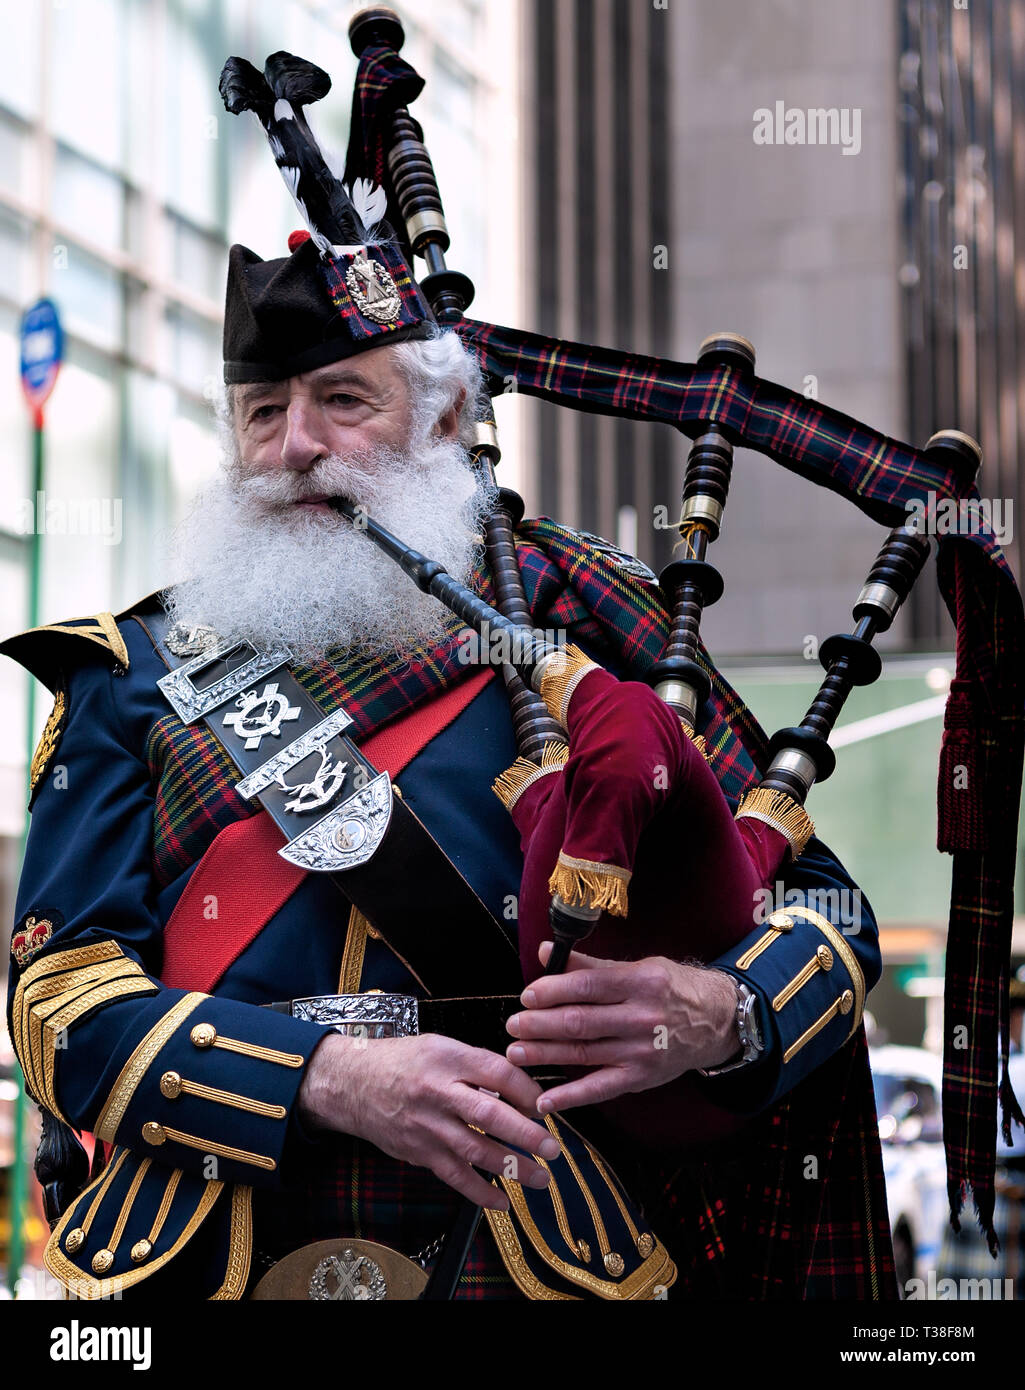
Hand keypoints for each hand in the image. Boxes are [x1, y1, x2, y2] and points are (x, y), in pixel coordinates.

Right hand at [297, 1031, 560, 1209]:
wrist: (352, 1083)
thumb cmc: (404, 1062)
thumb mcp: (440, 1047)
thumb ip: (476, 1066)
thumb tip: (519, 1091)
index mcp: (448, 1058)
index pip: (497, 1073)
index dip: (526, 1090)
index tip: (545, 1105)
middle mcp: (438, 1091)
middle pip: (489, 1114)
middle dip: (525, 1133)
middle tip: (552, 1147)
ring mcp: (427, 1125)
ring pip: (475, 1150)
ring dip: (511, 1167)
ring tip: (540, 1177)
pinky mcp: (418, 1151)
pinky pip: (454, 1175)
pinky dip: (479, 1192)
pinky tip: (503, 1201)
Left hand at [504, 943, 738, 1111]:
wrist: (716, 1022)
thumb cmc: (672, 989)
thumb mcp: (639, 967)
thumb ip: (591, 965)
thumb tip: (547, 952)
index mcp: (640, 983)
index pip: (586, 985)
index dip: (552, 990)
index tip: (527, 995)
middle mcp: (642, 1018)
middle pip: (580, 1021)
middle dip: (540, 1024)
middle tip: (513, 1025)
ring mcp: (641, 1052)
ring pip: (584, 1053)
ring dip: (545, 1055)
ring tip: (516, 1053)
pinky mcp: (641, 1078)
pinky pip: (600, 1089)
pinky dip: (570, 1097)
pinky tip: (545, 1100)